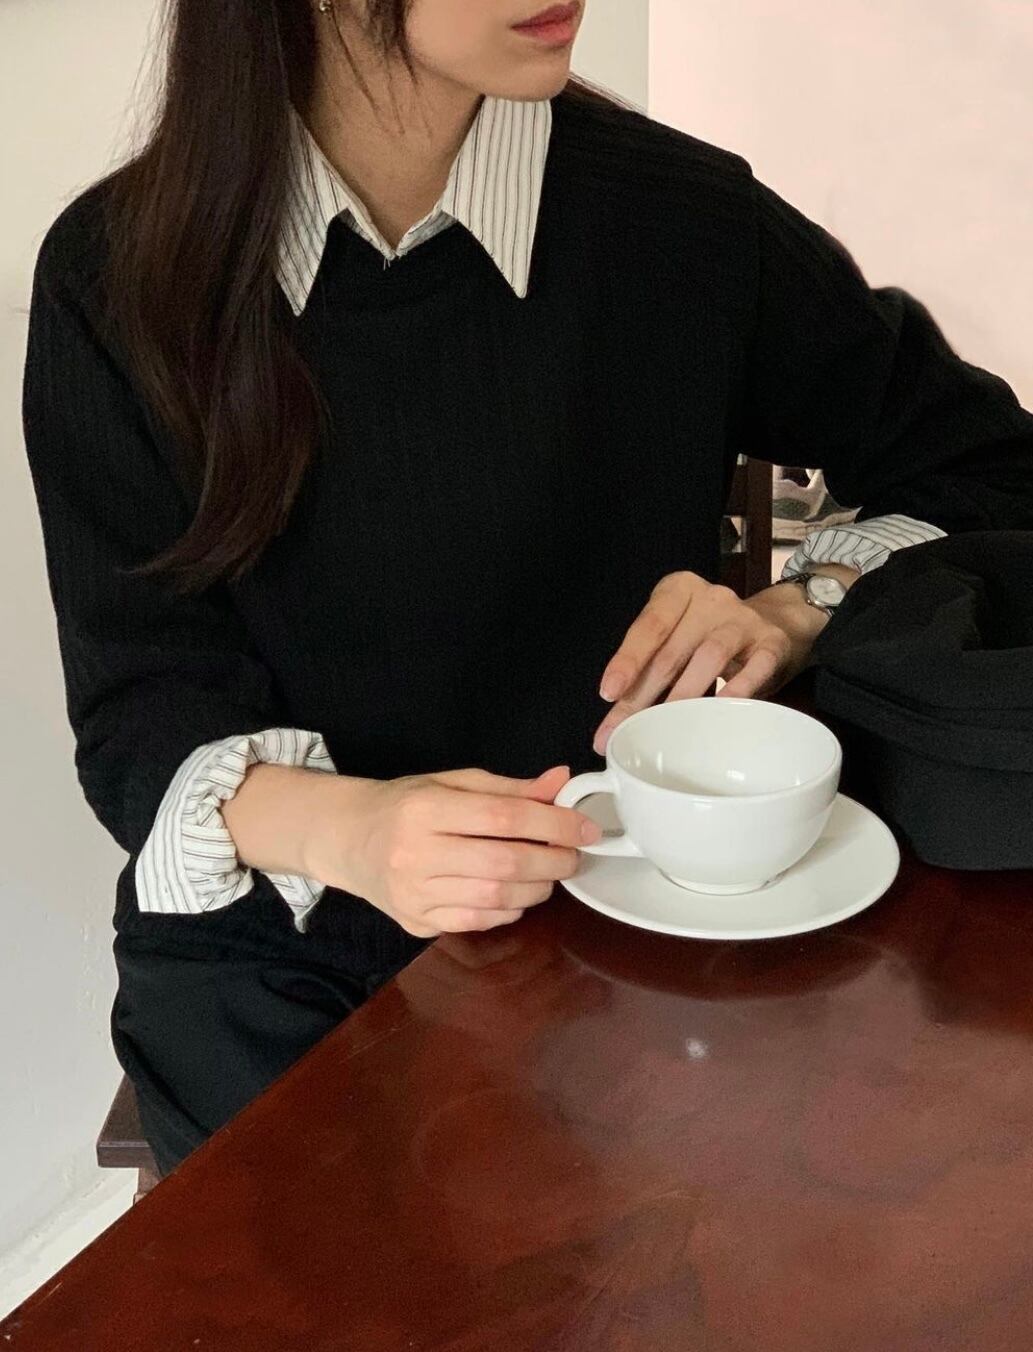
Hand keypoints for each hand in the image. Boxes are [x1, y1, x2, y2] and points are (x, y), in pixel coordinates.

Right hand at [302, 765, 601, 938]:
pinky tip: (516, 893)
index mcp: (425, 808)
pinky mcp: (416, 922)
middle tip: (573, 856)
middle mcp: (415, 853)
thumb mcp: (451, 783)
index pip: (503, 817)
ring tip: (547, 874)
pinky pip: (477, 921)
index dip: (553, 822)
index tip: (585, 828)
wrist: (348, 839)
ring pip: (495, 898)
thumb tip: (561, 783)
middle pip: (504, 863)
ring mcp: (413, 893)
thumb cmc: (404, 805)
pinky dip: (508, 909)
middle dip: (553, 861)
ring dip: (536, 888)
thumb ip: (509, 788)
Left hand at [593, 568, 856, 754]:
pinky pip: (755, 667)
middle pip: (672, 648)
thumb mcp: (677, 640)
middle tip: (625, 729)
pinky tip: (721, 711)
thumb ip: (648, 670)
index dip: (627, 660)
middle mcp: (711, 599)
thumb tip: (613, 724)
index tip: (609, 693)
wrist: (779, 623)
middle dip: (644, 693)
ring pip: (709, 656)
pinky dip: (737, 690)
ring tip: (666, 727)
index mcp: (679, 591)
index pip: (649, 626)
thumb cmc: (709, 636)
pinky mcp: (773, 643)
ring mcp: (744, 620)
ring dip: (684, 694)